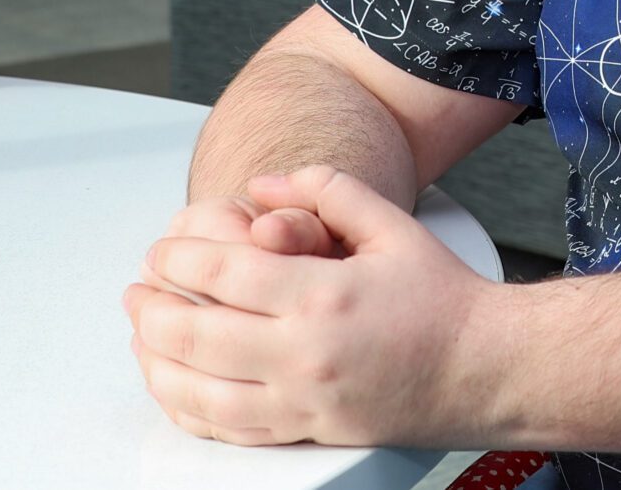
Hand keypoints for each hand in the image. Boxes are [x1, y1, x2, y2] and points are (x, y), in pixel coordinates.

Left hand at [124, 165, 503, 446]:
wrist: (485, 367)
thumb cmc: (441, 298)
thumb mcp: (391, 224)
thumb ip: (327, 190)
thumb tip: (262, 187)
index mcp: (325, 294)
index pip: (225, 272)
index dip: (180, 258)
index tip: (162, 250)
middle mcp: (308, 353)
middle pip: (198, 335)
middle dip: (152, 311)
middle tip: (136, 293)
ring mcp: (304, 401)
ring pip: (201, 393)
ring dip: (157, 365)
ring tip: (142, 339)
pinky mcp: (308, 432)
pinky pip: (229, 429)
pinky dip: (188, 410)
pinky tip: (176, 389)